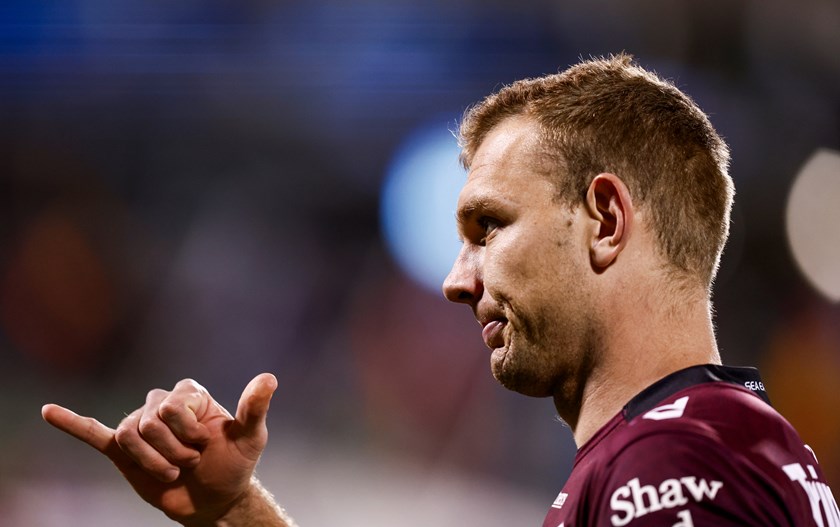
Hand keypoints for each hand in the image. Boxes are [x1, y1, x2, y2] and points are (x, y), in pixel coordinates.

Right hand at [42, 373, 277, 524]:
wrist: (215, 498)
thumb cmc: (235, 462)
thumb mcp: (250, 437)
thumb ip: (254, 407)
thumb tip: (269, 378)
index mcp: (189, 394)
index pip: (172, 406)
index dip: (189, 432)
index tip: (205, 444)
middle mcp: (161, 404)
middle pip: (149, 421)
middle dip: (172, 450)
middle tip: (190, 461)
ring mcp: (141, 427)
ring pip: (129, 436)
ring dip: (152, 462)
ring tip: (172, 470)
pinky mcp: (123, 451)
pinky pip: (93, 433)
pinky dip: (71, 423)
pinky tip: (48, 412)